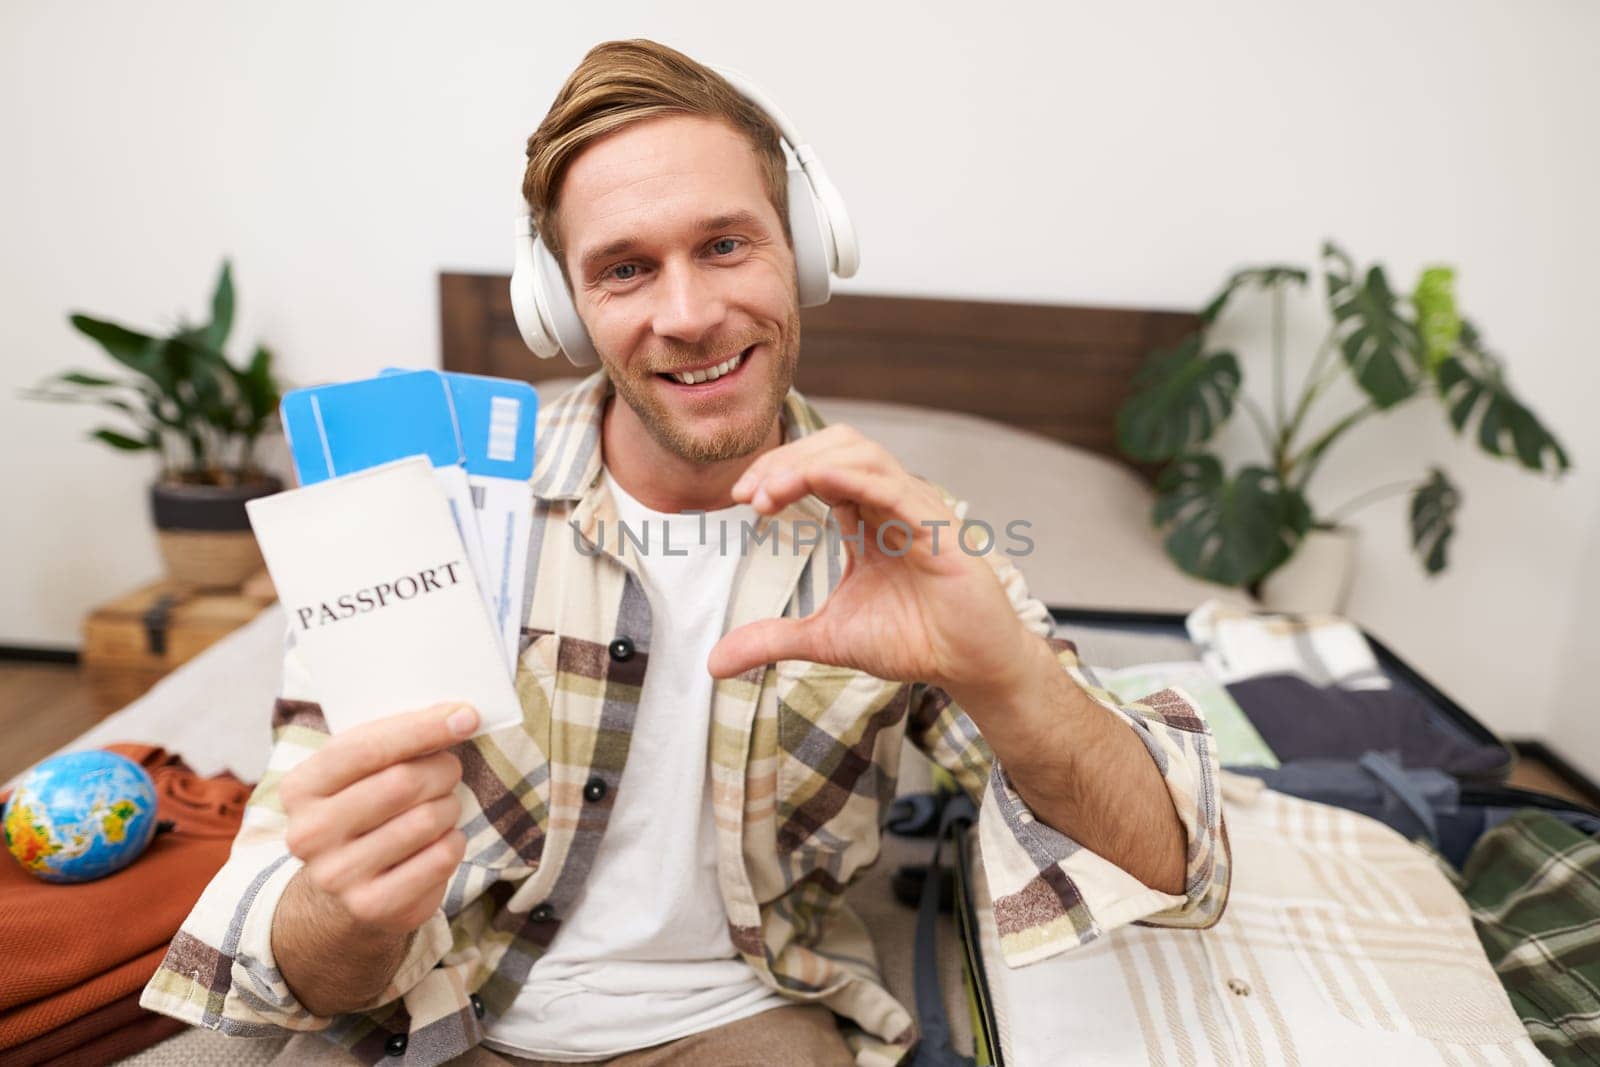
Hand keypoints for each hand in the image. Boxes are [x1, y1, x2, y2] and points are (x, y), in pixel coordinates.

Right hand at [278, 703, 477, 934]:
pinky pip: (441, 857)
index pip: (364, 747)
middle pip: (401, 782)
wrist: (342, 893)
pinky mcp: (372, 906)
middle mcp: (309, 834)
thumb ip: (392, 742)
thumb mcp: (358, 773)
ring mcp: (338, 875)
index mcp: (300, 788)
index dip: (421, 728)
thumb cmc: (363, 812)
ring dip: (450, 806)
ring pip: (427, 819)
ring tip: (440, 809)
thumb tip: (459, 716)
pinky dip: (454, 841)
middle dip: (442, 769)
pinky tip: (438, 842)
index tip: (466, 716)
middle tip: (449, 770)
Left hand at [708, 425, 1032, 697]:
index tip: (742, 499)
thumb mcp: (827, 639)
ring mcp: (915, 510)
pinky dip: (851, 477)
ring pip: (863, 453)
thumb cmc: (915, 640)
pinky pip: (894, 485)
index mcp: (866, 516)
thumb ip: (773, 640)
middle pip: (836, 446)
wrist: (970, 666)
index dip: (778, 471)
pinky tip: (816, 485)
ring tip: (769, 493)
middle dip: (786, 459)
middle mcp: (890, 503)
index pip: (818, 468)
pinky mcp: (938, 528)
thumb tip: (714, 662)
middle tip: (748, 495)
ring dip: (810, 463)